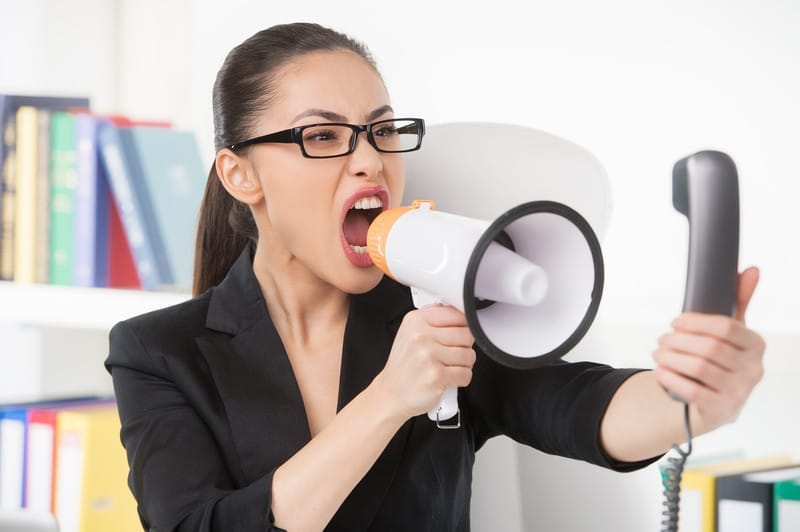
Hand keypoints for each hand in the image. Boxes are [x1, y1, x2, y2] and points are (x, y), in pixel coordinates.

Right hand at [373, 306, 475, 420]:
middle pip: (467, 335)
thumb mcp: (411, 334)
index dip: (463, 327)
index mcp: (416, 320)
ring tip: (447, 367)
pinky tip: (447, 379)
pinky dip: (461, 379)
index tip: (458, 336)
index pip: (457, 314)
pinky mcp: (436, 375)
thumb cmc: (404, 366)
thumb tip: (464, 317)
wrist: (391, 394)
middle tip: (451, 355)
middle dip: (464, 347)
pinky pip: (466, 374)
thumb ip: (436, 322)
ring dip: (463, 365)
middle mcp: (420, 336)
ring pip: (469, 355)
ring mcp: (428, 356)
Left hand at [652, 267, 765, 433]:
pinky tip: (661, 371)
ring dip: (671, 358)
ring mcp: (739, 392)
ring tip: (658, 354)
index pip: (727, 327)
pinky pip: (692, 391)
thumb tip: (751, 270)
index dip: (696, 322)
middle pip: (709, 347)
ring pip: (699, 368)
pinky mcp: (721, 410)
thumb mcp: (731, 332)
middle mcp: (753, 369)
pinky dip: (671, 378)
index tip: (676, 322)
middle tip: (662, 340)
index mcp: (756, 345)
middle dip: (678, 341)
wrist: (715, 402)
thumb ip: (739, 301)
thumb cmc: (721, 360)